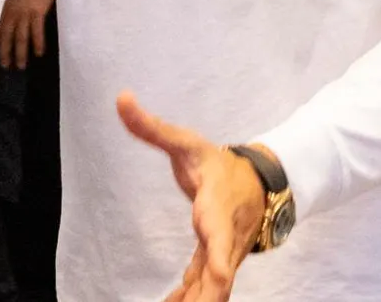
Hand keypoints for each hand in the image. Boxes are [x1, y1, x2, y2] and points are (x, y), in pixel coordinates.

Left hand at [0, 0, 53, 69]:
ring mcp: (24, 14)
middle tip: (5, 66)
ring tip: (21, 65)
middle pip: (7, 37)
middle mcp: (11, 13)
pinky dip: (38, 43)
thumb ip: (2, 6)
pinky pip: (37, 31)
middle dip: (5, 53)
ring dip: (21, 53)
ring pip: (21, 38)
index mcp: (3, 8)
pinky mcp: (38, 13)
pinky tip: (39, 53)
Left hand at [117, 93, 265, 301]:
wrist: (260, 181)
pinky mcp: (219, 260)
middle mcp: (225, 235)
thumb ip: (151, 126)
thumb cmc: (217, 163)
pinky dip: (193, 298)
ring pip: (216, 286)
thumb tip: (120, 99)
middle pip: (221, 274)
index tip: (216, 278)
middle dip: (210, 296)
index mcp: (216, 206)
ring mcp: (225, 252)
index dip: (218, 258)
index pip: (219, 235)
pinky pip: (207, 286)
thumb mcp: (186, 143)